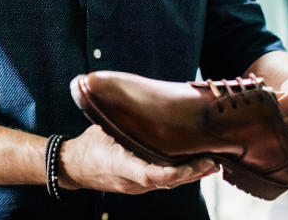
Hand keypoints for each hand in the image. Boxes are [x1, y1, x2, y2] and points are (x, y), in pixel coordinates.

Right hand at [58, 125, 218, 193]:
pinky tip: (193, 166)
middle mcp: (131, 181)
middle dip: (194, 172)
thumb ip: (123, 121)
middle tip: (214, 159)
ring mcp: (136, 187)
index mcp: (120, 165)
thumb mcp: (102, 129)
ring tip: (211, 162)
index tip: (198, 162)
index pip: (153, 175)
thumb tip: (140, 100)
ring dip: (191, 175)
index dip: (177, 172)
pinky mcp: (138, 187)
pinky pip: (163, 183)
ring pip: (169, 184)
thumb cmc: (87, 145)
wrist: (72, 168)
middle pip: (169, 182)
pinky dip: (181, 175)